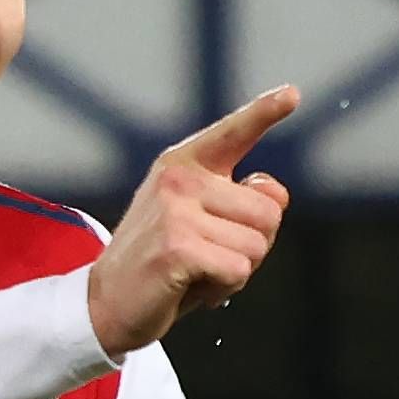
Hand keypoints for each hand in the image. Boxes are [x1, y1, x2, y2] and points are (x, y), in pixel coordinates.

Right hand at [87, 87, 298, 358]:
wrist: (106, 303)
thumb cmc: (163, 262)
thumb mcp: (204, 223)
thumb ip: (243, 203)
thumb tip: (276, 194)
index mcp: (184, 163)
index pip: (234, 132)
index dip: (265, 112)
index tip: (292, 94)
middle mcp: (179, 179)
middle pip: (269, 212)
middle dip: (252, 244)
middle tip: (209, 256)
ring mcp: (176, 211)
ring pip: (257, 245)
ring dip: (236, 270)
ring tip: (196, 272)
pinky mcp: (177, 248)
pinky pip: (239, 270)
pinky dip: (224, 288)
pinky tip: (192, 287)